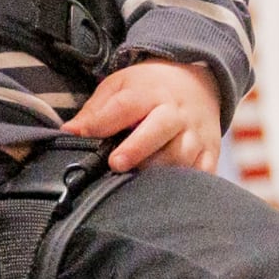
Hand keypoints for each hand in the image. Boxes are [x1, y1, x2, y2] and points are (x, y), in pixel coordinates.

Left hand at [66, 57, 223, 172]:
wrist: (198, 83)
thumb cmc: (149, 89)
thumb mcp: (120, 86)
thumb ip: (96, 110)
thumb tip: (68, 132)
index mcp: (150, 93)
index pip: (126, 106)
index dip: (103, 122)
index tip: (81, 135)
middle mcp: (176, 113)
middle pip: (160, 130)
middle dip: (137, 149)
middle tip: (115, 164)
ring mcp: (196, 134)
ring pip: (180, 157)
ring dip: (157, 172)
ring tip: (134, 185)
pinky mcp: (210, 152)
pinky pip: (202, 174)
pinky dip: (187, 187)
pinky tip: (165, 194)